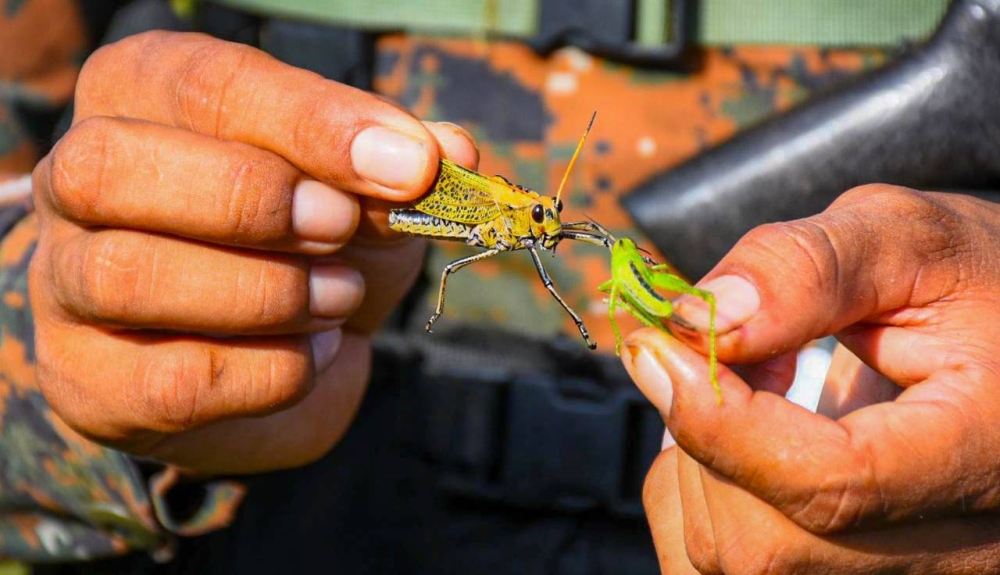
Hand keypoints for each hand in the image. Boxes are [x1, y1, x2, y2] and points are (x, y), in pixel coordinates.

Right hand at [29, 31, 477, 473]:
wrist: (265, 355)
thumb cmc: (308, 246)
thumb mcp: (364, 191)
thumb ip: (399, 164)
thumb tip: (454, 152)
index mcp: (144, 97)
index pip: (205, 85)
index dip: (313, 123)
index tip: (411, 163)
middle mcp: (81, 181)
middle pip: (111, 166)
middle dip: (251, 200)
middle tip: (342, 228)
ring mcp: (67, 287)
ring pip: (130, 275)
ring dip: (266, 292)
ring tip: (339, 297)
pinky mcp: (93, 383)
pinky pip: (172, 382)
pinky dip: (269, 372)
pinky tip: (316, 353)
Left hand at [624, 185, 999, 572]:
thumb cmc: (975, 285)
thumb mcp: (909, 239)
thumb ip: (810, 266)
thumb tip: (707, 317)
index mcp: (987, 454)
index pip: (831, 486)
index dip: (721, 420)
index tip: (658, 345)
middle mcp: (956, 548)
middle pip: (764, 542)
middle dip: (703, 433)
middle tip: (713, 347)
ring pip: (735, 562)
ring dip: (698, 459)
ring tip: (751, 383)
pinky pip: (729, 567)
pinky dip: (702, 497)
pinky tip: (745, 436)